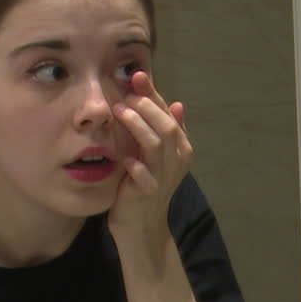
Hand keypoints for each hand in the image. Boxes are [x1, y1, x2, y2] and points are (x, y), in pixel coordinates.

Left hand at [108, 70, 192, 239]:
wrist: (142, 225)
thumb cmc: (144, 185)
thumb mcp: (155, 155)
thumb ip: (163, 130)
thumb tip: (177, 104)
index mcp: (181, 148)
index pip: (169, 114)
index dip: (153, 94)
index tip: (136, 75)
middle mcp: (176, 160)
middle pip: (167, 126)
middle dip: (147, 107)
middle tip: (125, 96)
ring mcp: (163, 176)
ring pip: (157, 145)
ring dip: (139, 126)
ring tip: (119, 112)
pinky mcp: (148, 193)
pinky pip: (145, 176)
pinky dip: (136, 165)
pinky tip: (125, 157)